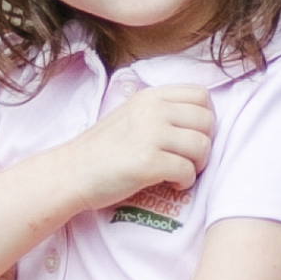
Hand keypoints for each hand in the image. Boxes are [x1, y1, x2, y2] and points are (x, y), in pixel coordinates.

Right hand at [68, 85, 213, 210]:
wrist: (72, 172)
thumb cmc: (103, 149)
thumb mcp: (131, 114)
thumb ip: (160, 110)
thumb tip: (200, 117)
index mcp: (150, 96)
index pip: (201, 95)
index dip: (204, 118)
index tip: (189, 136)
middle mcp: (153, 110)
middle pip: (207, 121)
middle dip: (204, 144)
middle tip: (186, 158)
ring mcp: (151, 135)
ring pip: (202, 147)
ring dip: (196, 165)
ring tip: (177, 172)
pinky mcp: (149, 162)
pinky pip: (188, 171)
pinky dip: (184, 182)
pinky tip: (169, 183)